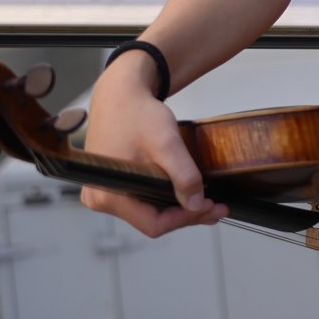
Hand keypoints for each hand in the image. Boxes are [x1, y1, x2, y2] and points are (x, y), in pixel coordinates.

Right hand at [78, 50, 224, 236]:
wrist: (120, 95)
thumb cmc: (137, 114)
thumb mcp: (166, 144)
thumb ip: (182, 176)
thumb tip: (197, 205)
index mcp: (109, 195)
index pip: (153, 224)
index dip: (186, 219)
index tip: (213, 208)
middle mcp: (100, 199)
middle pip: (151, 220)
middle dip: (186, 215)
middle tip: (217, 208)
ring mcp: (104, 192)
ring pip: (147, 212)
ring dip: (177, 208)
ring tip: (207, 203)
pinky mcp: (112, 184)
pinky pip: (142, 200)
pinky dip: (165, 198)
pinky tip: (185, 193)